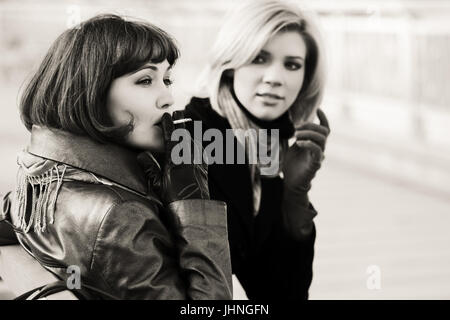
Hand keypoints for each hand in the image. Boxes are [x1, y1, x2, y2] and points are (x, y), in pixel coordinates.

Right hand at [138, 111, 209, 204]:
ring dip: (189, 133)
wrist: (194, 209)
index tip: (166, 116)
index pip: (172, 136)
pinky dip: (197, 145)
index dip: (169, 125)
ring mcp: (198, 161)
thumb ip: (150, 168)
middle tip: (177, 112)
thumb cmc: (174, 198)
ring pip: (194, 141)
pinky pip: (201, 151)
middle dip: (180, 123)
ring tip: (185, 126)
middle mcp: (189, 157)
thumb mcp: (158, 184)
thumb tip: (141, 154)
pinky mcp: (204, 168)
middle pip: (185, 135)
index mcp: (176, 158)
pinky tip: (196, 145)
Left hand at [281, 109, 329, 238]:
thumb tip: (294, 125)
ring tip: (296, 135)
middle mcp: (320, 148)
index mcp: (315, 143)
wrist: (290, 182)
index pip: (324, 128)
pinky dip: (309, 144)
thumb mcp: (292, 147)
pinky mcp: (315, 164)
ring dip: (309, 133)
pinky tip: (299, 143)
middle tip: (296, 128)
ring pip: (322, 139)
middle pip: (324, 131)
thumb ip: (296, 136)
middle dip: (311, 126)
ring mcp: (319, 156)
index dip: (323, 118)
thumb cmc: (291, 165)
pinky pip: (317, 151)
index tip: (318, 109)